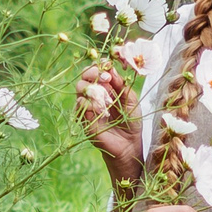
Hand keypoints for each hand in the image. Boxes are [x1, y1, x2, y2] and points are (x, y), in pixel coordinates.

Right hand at [75, 62, 139, 176]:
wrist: (130, 145)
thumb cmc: (131, 121)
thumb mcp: (130, 100)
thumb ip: (121, 85)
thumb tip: (111, 68)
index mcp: (105, 88)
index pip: (95, 71)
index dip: (100, 67)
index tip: (108, 67)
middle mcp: (93, 96)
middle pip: (84, 77)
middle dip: (93, 73)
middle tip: (105, 79)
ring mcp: (87, 108)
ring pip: (80, 89)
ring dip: (92, 88)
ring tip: (105, 95)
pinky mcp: (84, 121)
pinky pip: (81, 107)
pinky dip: (90, 104)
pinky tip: (101, 108)